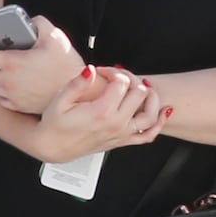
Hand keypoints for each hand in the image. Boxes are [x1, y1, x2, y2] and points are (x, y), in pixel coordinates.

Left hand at [0, 11, 86, 115]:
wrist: (80, 92)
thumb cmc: (67, 65)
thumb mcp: (54, 36)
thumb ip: (38, 23)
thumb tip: (29, 21)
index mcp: (12, 63)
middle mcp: (8, 82)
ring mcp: (12, 96)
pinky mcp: (19, 106)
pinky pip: (1, 98)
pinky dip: (1, 89)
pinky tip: (10, 81)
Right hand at [31, 64, 166, 162]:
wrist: (52, 147)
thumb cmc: (54, 124)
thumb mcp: (59, 101)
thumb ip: (77, 84)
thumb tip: (91, 69)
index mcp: (100, 112)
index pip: (121, 82)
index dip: (113, 71)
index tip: (103, 71)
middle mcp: (115, 123)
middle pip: (139, 92)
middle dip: (130, 78)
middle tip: (118, 77)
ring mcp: (121, 133)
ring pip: (150, 113)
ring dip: (151, 97)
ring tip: (143, 88)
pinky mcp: (122, 141)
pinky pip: (148, 134)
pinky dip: (159, 123)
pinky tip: (163, 112)